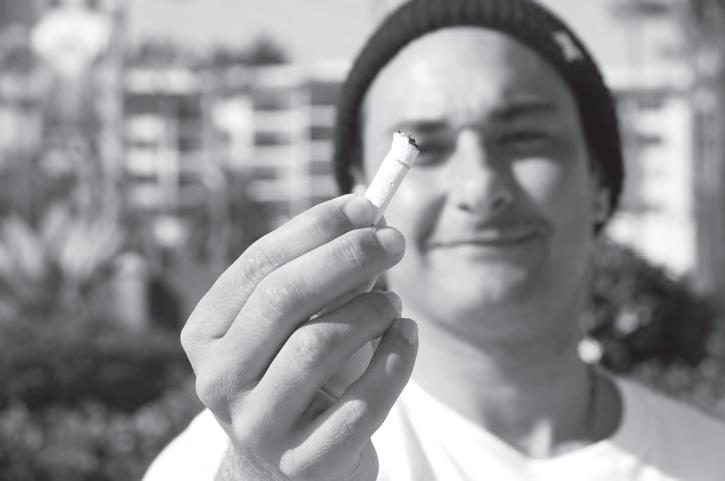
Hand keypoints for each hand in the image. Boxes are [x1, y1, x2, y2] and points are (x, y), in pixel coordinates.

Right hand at [181, 194, 418, 480]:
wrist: (287, 465)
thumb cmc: (295, 373)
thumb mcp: (294, 322)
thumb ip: (321, 273)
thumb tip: (372, 220)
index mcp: (207, 333)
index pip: (259, 264)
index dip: (315, 229)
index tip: (366, 206)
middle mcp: (218, 379)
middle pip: (283, 298)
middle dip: (346, 258)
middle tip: (393, 240)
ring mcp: (256, 426)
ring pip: (317, 345)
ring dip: (370, 311)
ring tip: (394, 302)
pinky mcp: (303, 463)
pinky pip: (361, 403)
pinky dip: (396, 359)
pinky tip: (407, 337)